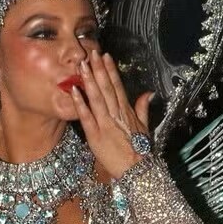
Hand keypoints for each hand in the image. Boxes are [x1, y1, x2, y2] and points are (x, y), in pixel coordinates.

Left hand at [69, 49, 154, 178]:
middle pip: (107, 87)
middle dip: (99, 69)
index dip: (111, 70)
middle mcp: (116, 114)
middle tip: (92, 52)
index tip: (106, 56)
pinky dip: (80, 103)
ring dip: (89, 80)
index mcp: (127, 111)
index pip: (117, 86)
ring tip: (82, 65)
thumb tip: (148, 93)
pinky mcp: (96, 135)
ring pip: (97, 98)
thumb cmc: (141, 151)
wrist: (138, 170)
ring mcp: (105, 124)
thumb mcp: (145, 128)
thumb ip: (143, 109)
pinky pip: (86, 116)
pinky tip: (74, 90)